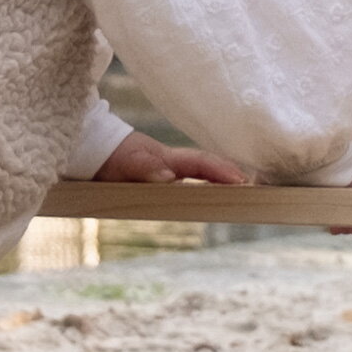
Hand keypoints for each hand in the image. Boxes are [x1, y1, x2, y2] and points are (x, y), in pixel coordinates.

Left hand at [95, 130, 255, 186]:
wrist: (94, 152)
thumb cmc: (111, 156)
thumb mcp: (123, 162)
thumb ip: (143, 167)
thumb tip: (168, 178)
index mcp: (168, 158)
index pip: (201, 162)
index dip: (222, 170)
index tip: (242, 181)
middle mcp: (174, 163)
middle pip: (210, 167)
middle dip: (233, 175)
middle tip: (257, 189)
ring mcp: (170, 171)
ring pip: (203, 175)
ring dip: (223, 182)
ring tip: (246, 196)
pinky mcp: (163, 181)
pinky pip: (192, 183)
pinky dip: (209, 187)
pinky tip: (218, 200)